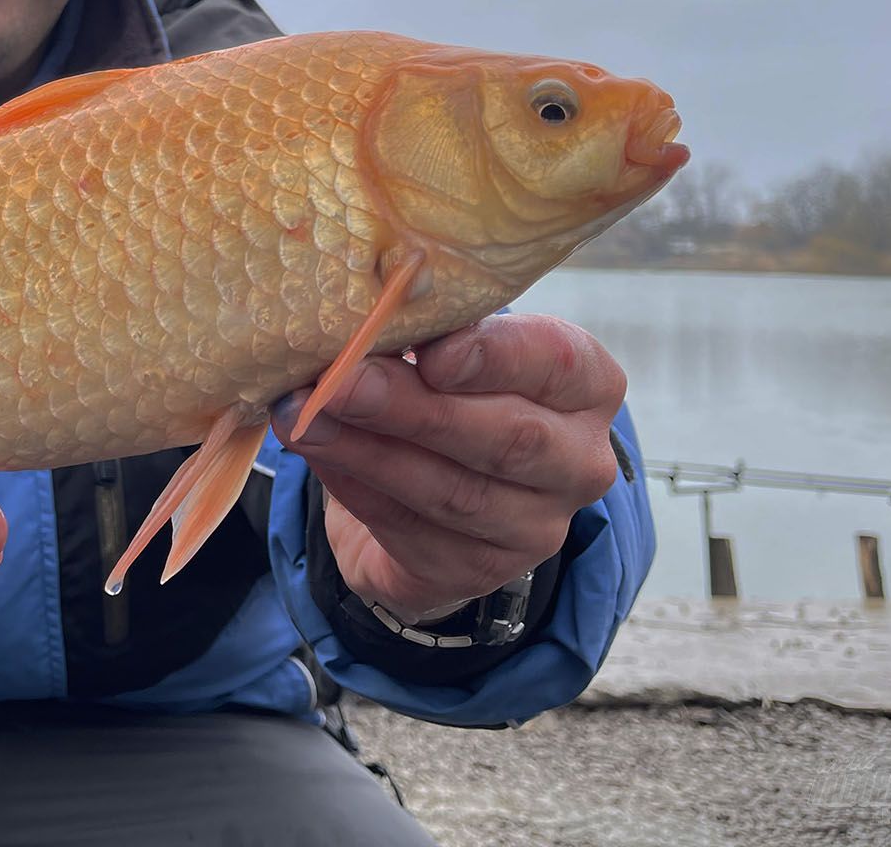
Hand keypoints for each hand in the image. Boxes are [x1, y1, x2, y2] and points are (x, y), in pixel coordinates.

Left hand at [272, 314, 624, 622]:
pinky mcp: (479, 569)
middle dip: (412, 407)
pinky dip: (352, 484)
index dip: (494, 356)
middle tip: (339, 381)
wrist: (440, 492)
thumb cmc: (451, 391)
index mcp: (587, 386)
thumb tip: (355, 322)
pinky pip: (407, 526)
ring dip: (366, 450)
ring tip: (303, 416)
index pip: (556, 363)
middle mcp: (579, 461)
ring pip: (451, 490)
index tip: (431, 350)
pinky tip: (315, 451)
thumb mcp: (452, 351)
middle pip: (506, 437)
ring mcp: (536, 526)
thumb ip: (424, 335)